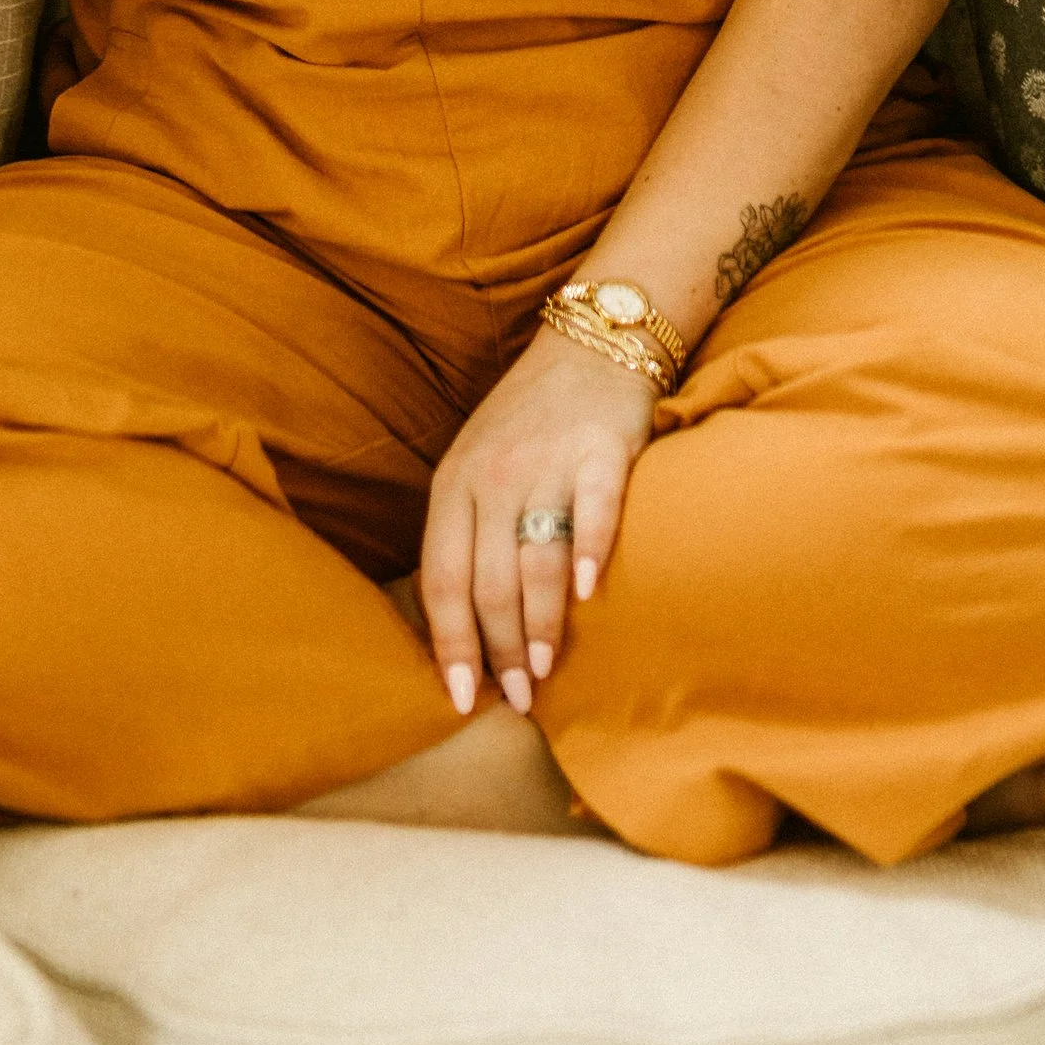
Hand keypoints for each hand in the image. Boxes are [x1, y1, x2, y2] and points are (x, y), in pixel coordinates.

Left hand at [418, 325, 655, 719]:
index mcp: (454, 483)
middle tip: (520, 697)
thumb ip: (468, 533)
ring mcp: (548, 462)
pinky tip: (591, 595)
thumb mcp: (476, 466)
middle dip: (501, 649)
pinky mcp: (602, 451)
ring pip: (536, 559)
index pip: (442, 578)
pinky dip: (590, 554)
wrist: (591, 346)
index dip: (451, 643)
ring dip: (541, 623)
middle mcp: (494, 475)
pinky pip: (594, 511)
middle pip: (489, 581)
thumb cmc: (529, 423)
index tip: (463, 698)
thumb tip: (465, 626)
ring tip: (547, 669)